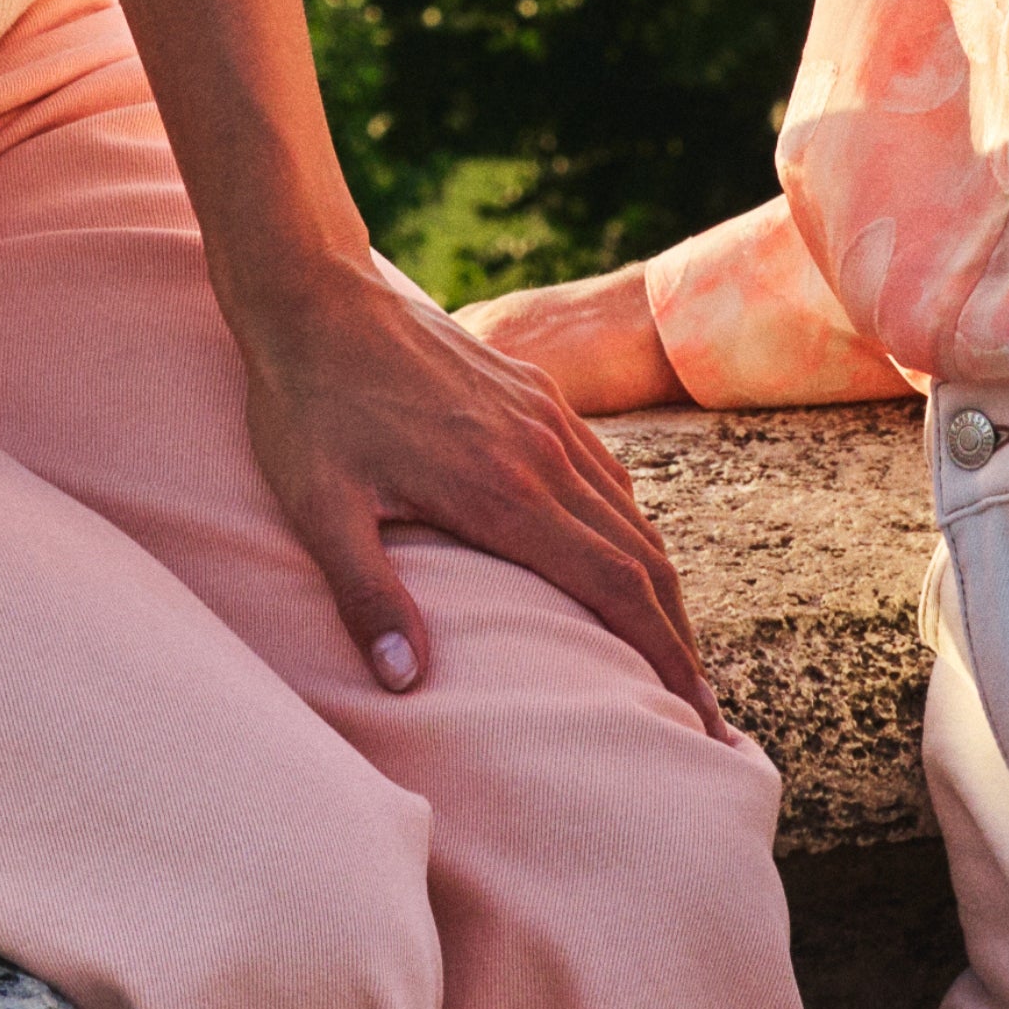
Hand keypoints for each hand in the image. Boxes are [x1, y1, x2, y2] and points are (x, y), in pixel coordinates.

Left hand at [231, 243, 724, 731]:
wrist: (316, 294)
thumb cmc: (306, 409)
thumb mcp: (318, 511)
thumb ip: (366, 596)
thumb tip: (407, 681)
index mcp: (502, 490)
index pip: (613, 584)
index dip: (661, 653)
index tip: (695, 714)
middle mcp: (542, 451)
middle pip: (642, 557)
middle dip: (677, 638)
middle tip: (703, 712)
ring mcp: (544, 416)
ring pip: (631, 513)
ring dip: (660, 585)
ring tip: (669, 648)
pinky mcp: (535, 392)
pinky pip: (605, 470)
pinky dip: (631, 527)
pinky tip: (621, 556)